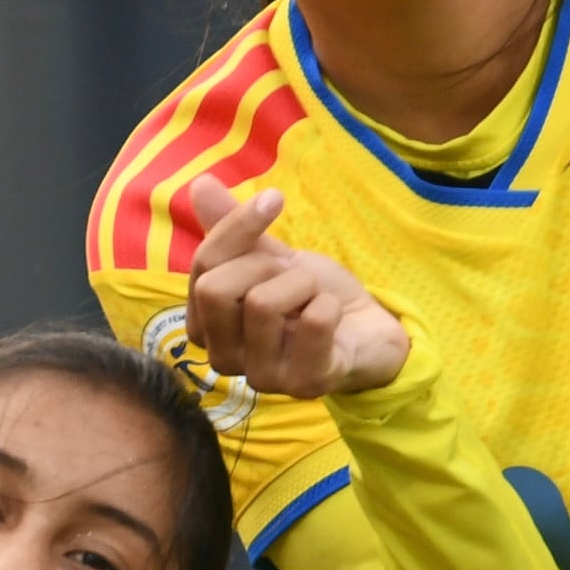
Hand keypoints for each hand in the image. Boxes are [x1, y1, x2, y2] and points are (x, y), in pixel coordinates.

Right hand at [176, 185, 409, 398]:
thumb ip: (233, 229)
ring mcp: (262, 378)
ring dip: (303, 284)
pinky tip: (333, 317)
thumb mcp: (271, 256)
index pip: (202, 268)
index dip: (238, 226)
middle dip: (266, 264)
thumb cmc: (310, 298)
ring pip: (261, 304)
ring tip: (315, 298)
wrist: (368, 332)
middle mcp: (224, 358)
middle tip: (295, 274)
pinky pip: (312, 324)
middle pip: (216, 290)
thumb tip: (201, 184)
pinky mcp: (304, 385)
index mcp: (206, 326)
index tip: (274, 200)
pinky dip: (330, 304)